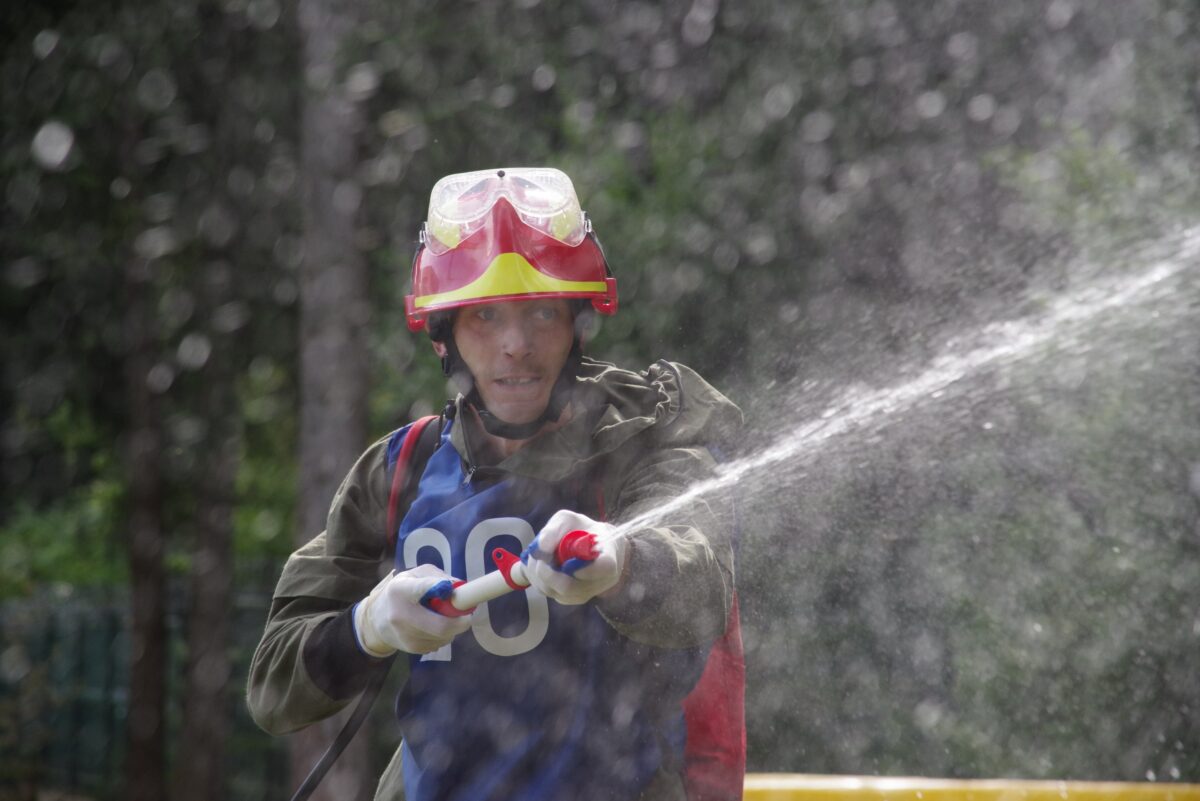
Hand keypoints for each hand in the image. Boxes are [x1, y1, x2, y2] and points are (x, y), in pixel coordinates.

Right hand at [353, 564, 472, 655]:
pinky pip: (439, 643)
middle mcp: (400, 615)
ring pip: (444, 636)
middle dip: (461, 622)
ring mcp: (405, 635)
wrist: (376, 620)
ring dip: (452, 628)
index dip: (442, 588)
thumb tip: (459, 589)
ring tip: (443, 618)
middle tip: (466, 616)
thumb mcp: (415, 575)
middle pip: (441, 626)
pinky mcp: (412, 649)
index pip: (423, 588)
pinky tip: (433, 627)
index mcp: (401, 590)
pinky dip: (443, 636)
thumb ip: (437, 577)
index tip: (452, 589)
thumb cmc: (402, 592)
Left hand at [524, 510, 626, 604]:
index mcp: (609, 555)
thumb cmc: (581, 528)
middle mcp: (603, 579)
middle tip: (539, 560)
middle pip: (574, 588)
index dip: (584, 570)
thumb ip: (554, 530)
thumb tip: (540, 549)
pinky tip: (541, 568)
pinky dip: (542, 583)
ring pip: (561, 594)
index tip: (566, 562)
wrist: (587, 541)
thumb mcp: (568, 520)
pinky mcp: (576, 598)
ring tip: (538, 560)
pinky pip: (556, 596)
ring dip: (542, 578)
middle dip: (549, 575)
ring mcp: (590, 591)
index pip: (604, 568)